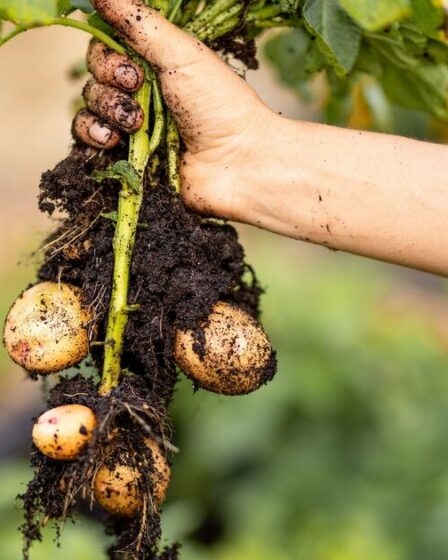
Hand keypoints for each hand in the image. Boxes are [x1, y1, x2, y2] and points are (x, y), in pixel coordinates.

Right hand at [73, 0, 276, 220]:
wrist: (238, 163)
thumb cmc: (220, 106)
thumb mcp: (182, 55)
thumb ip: (138, 22)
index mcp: (155, 67)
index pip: (106, 50)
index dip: (107, 57)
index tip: (132, 70)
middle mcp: (142, 96)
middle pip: (95, 78)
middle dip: (109, 85)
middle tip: (137, 92)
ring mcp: (134, 130)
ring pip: (90, 109)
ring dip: (104, 111)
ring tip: (135, 125)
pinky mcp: (129, 161)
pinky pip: (90, 142)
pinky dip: (93, 136)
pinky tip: (112, 142)